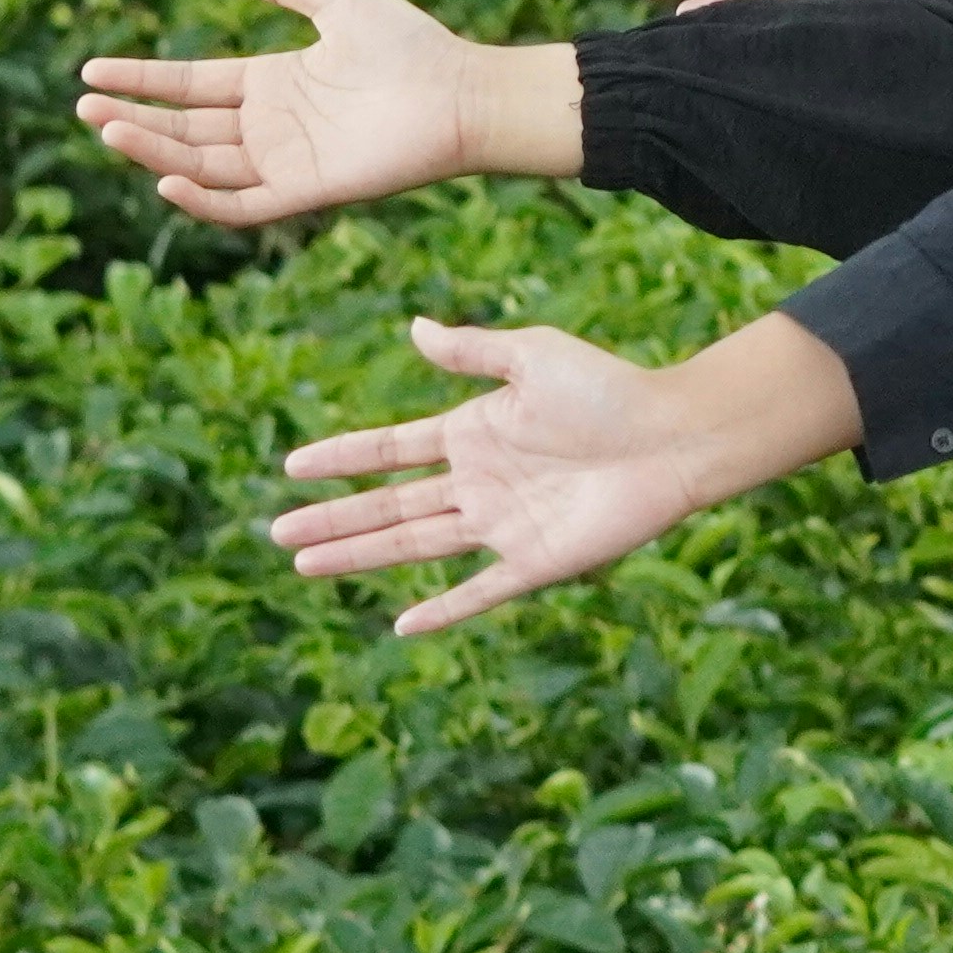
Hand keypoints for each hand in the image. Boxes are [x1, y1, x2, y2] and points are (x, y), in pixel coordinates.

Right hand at [76, 0, 532, 229]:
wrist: (463, 92)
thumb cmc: (412, 45)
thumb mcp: (339, 1)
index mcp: (272, 81)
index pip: (190, 83)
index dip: (142, 77)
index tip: (90, 69)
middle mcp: (269, 124)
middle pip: (184, 126)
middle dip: (132, 116)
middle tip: (83, 104)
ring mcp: (284, 160)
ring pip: (201, 164)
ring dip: (154, 150)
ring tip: (109, 127)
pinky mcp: (305, 191)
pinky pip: (242, 205)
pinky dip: (203, 200)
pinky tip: (167, 180)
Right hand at [268, 312, 852, 636]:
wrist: (675, 434)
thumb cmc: (610, 388)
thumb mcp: (534, 357)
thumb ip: (474, 350)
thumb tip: (415, 327)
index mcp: (474, 432)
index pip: (391, 450)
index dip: (343, 457)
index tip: (292, 465)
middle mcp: (480, 482)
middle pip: (390, 505)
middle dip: (333, 519)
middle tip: (277, 533)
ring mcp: (503, 523)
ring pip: (415, 545)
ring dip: (361, 555)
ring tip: (305, 565)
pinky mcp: (536, 560)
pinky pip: (480, 590)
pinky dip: (444, 610)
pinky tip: (401, 625)